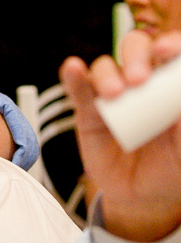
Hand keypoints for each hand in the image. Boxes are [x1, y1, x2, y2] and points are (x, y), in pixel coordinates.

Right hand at [60, 29, 180, 240]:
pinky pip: (78, 89)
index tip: (168, 50)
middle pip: (136, 50)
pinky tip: (73, 68)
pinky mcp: (88, 112)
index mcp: (171, 85)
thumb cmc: (172, 167)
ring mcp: (113, 96)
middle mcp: (142, 83)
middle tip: (139, 79)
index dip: (170, 45)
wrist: (143, 198)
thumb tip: (176, 91)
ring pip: (105, 67)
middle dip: (136, 56)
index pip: (170, 54)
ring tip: (114, 94)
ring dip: (108, 73)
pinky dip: (73, 76)